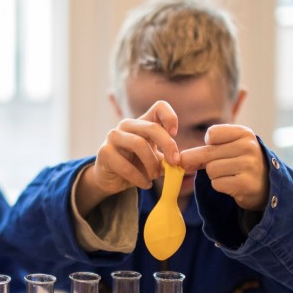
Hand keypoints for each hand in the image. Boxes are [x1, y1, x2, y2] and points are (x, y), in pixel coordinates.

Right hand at [76, 100, 180, 215]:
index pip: (159, 107)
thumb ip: (169, 159)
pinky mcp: (104, 152)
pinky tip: (145, 185)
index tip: (175, 134)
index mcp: (142, 123)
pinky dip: (139, 178)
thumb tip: (187, 163)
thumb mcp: (156, 160)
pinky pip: (125, 165)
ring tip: (155, 176)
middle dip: (168, 146)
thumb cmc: (136, 166)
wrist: (111, 180)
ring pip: (138, 144)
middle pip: (152, 127)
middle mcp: (127, 125)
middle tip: (174, 163)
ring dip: (151, 164)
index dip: (170, 117)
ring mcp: (113, 137)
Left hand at [180, 124, 268, 210]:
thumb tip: (180, 160)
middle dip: (204, 162)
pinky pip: (217, 184)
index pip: (212, 134)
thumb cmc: (239, 163)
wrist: (265, 185)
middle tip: (215, 166)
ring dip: (214, 176)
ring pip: (211, 170)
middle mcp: (249, 147)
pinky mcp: (245, 184)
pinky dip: (220, 186)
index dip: (209, 144)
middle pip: (207, 153)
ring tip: (230, 175)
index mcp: (244, 133)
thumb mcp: (228, 149)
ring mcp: (249, 165)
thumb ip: (203, 151)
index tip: (218, 150)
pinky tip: (233, 184)